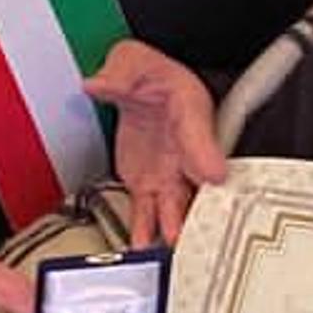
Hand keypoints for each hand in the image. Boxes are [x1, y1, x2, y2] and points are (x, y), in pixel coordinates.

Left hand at [86, 40, 227, 244]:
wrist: (139, 86)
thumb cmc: (148, 73)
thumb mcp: (133, 61)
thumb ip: (119, 73)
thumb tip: (98, 83)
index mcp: (189, 112)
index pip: (201, 135)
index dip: (207, 155)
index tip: (214, 174)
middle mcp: (186, 150)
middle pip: (199, 185)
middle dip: (202, 210)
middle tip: (199, 229)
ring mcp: (169, 172)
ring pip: (177, 206)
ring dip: (176, 229)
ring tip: (172, 251)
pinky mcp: (149, 185)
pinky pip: (148, 213)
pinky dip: (146, 234)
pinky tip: (144, 251)